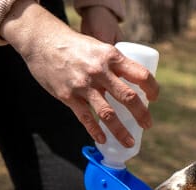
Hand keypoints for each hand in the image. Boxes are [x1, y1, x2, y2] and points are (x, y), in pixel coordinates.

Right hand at [0, 0, 158, 145]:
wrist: (42, 42)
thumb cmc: (75, 46)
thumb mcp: (99, 48)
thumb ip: (114, 64)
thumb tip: (133, 82)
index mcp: (111, 56)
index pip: (141, 75)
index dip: (152, 88)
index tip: (153, 98)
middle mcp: (99, 71)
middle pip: (128, 97)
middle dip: (141, 114)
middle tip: (147, 125)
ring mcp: (83, 85)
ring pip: (107, 114)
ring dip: (120, 131)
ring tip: (129, 142)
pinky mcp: (68, 96)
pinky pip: (85, 118)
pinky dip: (95, 131)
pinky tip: (102, 140)